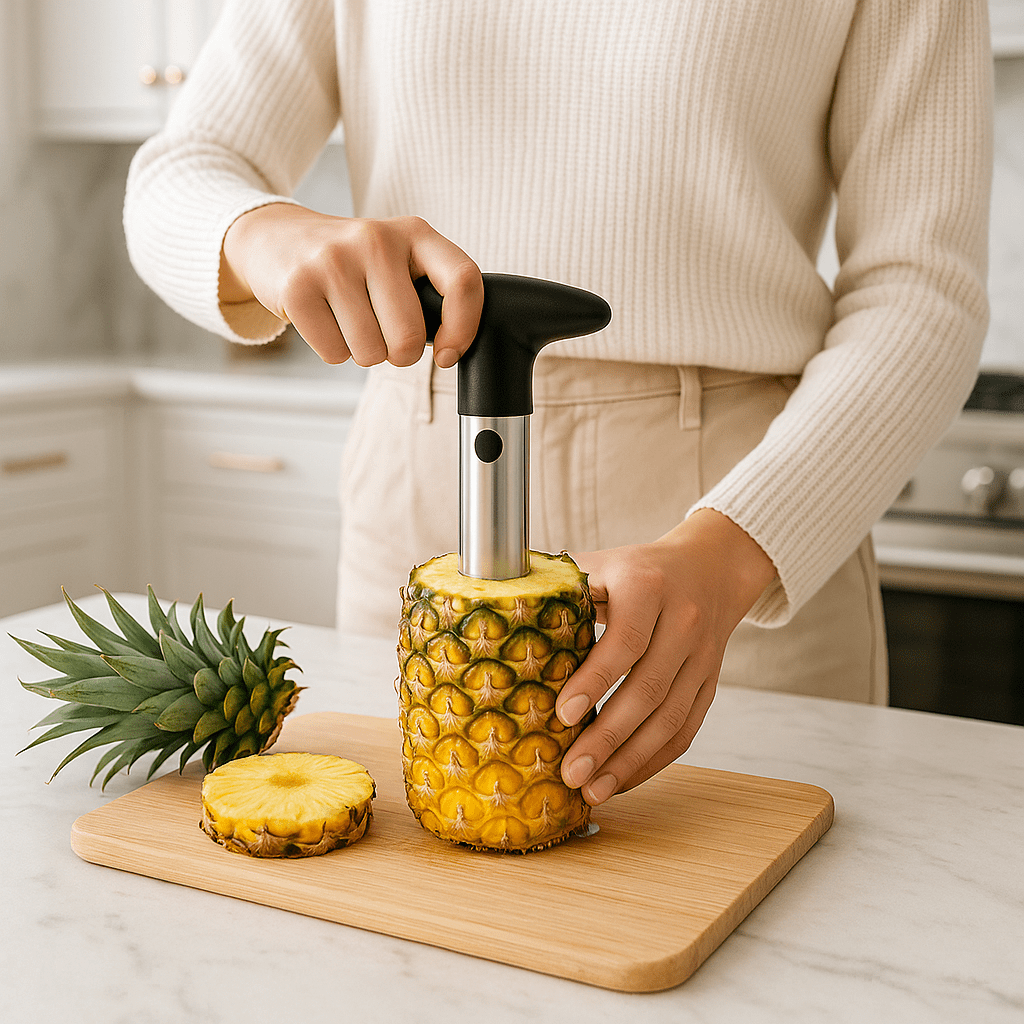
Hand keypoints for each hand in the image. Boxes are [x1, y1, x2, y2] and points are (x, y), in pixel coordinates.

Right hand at [219, 203, 483, 366]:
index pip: (462, 280)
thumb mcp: (397, 258)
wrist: (275, 238)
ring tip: (348, 319)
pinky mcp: (299, 287)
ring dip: (363, 352)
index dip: (463, 329)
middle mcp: (376, 240)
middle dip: (398, 353)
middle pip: (409, 337)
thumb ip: (430, 291)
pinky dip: (333, 351)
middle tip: (381, 331)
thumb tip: (451, 348)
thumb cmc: (351, 263)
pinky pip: (335, 354)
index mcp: (413, 232)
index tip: (447, 354)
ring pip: (371, 353)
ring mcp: (334, 261)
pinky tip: (324, 320)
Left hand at [556, 508, 776, 804]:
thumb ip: (558, 585)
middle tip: (571, 772)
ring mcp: (703, 657)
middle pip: (649, 689)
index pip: (626, 639)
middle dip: (608, 737)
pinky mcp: (710, 684)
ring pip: (670, 719)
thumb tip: (495, 606)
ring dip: (630, 761)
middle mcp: (683, 622)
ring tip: (593, 790)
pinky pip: (686, 730)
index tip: (563, 714)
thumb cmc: (637, 570)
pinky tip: (621, 779)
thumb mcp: (600, 563)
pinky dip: (654, 761)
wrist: (709, 568)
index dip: (596, 679)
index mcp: (648, 586)